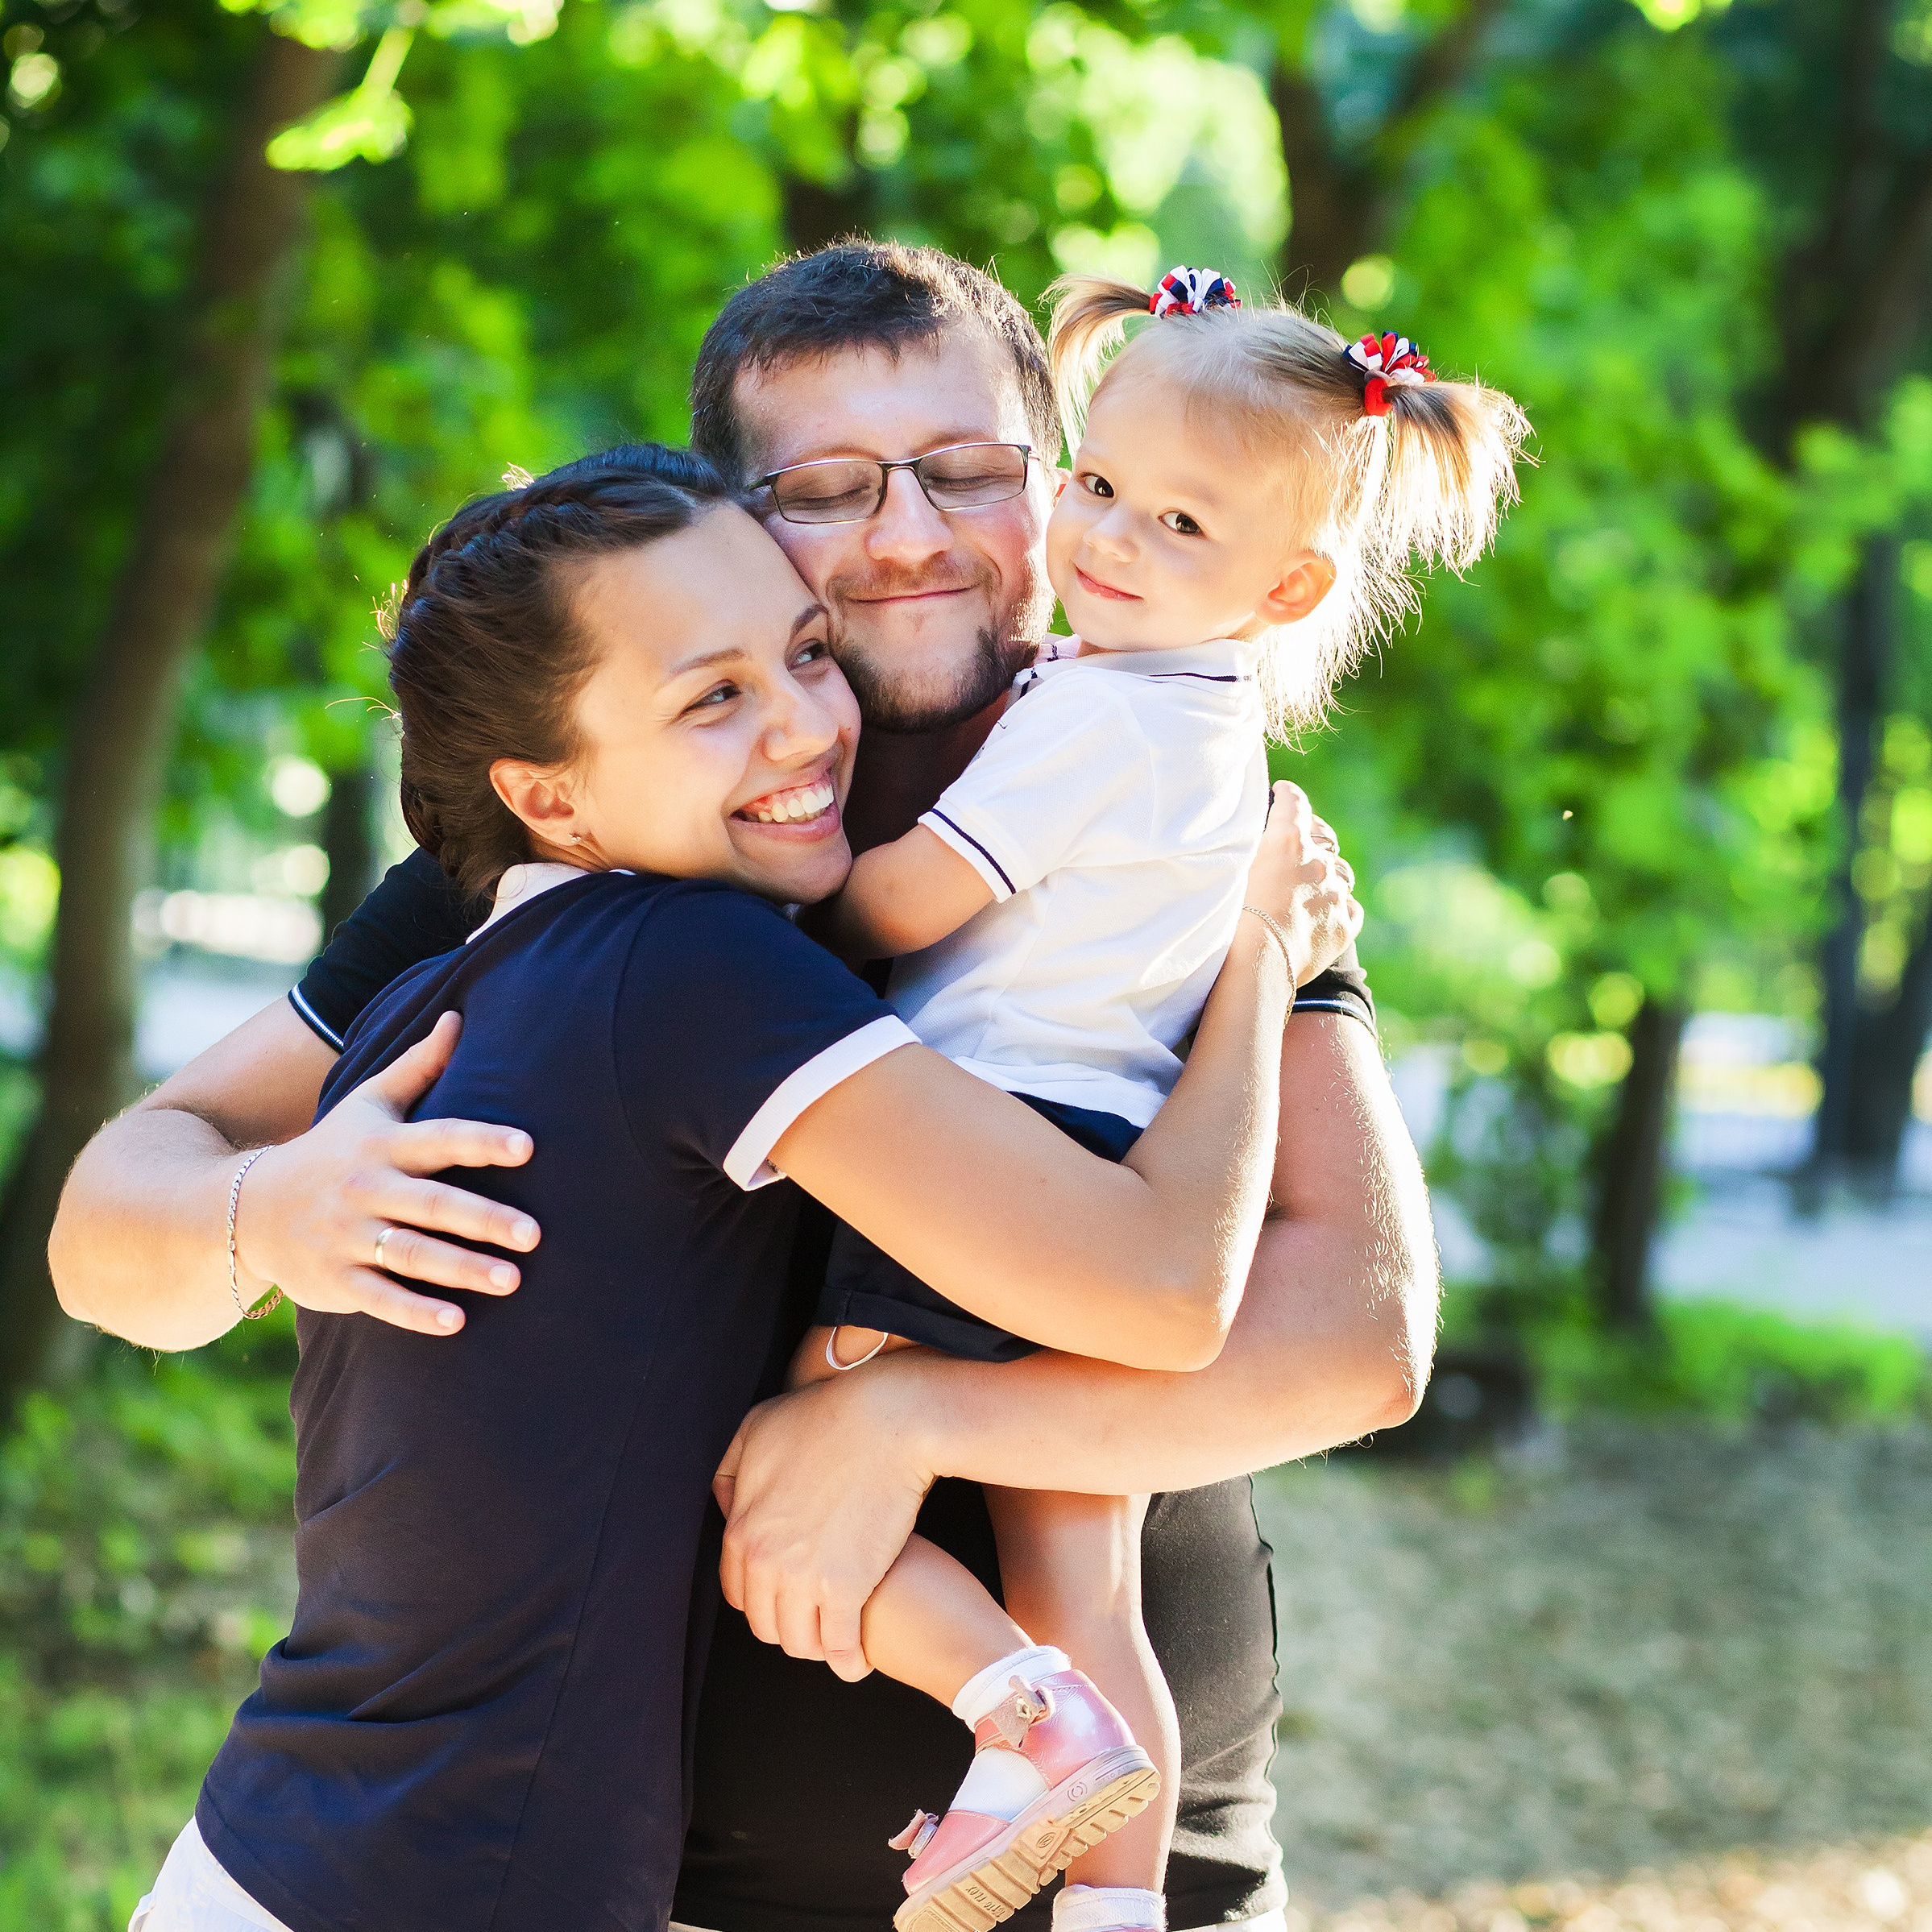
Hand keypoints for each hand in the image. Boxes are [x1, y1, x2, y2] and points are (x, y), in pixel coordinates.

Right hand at [232, 1012, 539, 1335]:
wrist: (244, 1207)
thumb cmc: (329, 1151)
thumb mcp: (366, 1102)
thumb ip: (418, 1065)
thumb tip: (457, 1015)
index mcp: (383, 1145)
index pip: (440, 1138)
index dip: (483, 1141)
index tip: (528, 1147)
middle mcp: (367, 1190)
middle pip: (433, 1204)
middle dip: (484, 1219)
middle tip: (534, 1233)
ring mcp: (348, 1236)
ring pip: (412, 1254)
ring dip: (462, 1269)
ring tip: (513, 1281)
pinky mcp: (336, 1280)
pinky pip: (380, 1298)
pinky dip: (416, 1312)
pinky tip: (457, 1323)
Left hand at [715, 1357, 936, 1682]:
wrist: (887, 1420)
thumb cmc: (826, 1414)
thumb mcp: (758, 1428)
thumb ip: (733, 1470)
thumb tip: (726, 1504)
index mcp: (741, 1528)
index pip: (737, 1592)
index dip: (761, 1599)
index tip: (784, 1598)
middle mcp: (764, 1561)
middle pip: (765, 1623)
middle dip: (787, 1626)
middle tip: (812, 1621)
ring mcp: (804, 1578)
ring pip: (799, 1641)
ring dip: (815, 1646)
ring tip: (834, 1641)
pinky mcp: (846, 1589)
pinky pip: (839, 1646)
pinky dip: (846, 1661)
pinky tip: (855, 1662)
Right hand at [1246, 781, 1362, 986]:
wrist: (1258, 962)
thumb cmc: (1232, 915)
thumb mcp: (1230, 870)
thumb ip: (1246, 849)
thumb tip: (1248, 839)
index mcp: (1289, 840)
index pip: (1295, 804)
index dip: (1288, 795)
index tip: (1283, 791)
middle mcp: (1318, 862)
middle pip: (1324, 836)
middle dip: (1313, 833)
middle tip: (1300, 839)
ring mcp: (1335, 893)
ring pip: (1341, 873)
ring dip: (1329, 873)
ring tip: (1315, 882)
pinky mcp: (1343, 924)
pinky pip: (1349, 908)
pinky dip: (1339, 907)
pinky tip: (1327, 912)